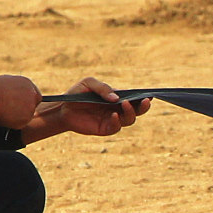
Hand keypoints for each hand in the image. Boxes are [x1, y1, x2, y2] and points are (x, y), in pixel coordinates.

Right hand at [0, 73, 42, 128]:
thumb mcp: (4, 83)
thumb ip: (14, 88)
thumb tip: (14, 94)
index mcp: (26, 83)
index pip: (33, 93)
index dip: (26, 99)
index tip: (20, 103)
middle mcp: (32, 94)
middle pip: (33, 104)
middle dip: (24, 108)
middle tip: (12, 110)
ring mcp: (30, 107)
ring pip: (27, 115)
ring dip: (18, 115)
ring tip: (4, 112)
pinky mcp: (26, 118)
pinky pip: (21, 123)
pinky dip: (14, 122)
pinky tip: (4, 117)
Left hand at [28, 76, 148, 141]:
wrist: (63, 108)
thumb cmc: (77, 93)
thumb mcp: (89, 84)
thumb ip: (103, 88)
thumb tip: (117, 98)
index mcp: (117, 98)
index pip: (134, 98)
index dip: (143, 98)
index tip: (149, 95)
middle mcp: (117, 109)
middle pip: (137, 111)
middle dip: (143, 107)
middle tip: (145, 101)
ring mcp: (112, 120)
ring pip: (129, 119)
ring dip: (130, 112)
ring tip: (124, 104)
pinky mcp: (104, 129)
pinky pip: (116, 127)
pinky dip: (117, 122)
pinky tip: (113, 115)